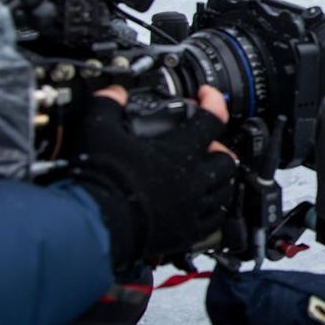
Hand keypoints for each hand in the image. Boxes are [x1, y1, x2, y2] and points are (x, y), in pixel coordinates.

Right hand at [69, 84, 236, 266]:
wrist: (98, 223)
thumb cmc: (102, 179)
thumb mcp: (99, 130)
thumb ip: (108, 105)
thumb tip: (114, 92)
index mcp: (180, 150)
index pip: (211, 118)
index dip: (212, 101)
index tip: (207, 96)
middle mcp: (193, 178)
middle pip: (226, 158)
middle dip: (219, 148)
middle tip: (206, 145)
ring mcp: (193, 206)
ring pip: (224, 189)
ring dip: (218, 178)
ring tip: (205, 173)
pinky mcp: (187, 231)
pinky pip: (214, 221)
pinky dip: (212, 209)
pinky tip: (201, 205)